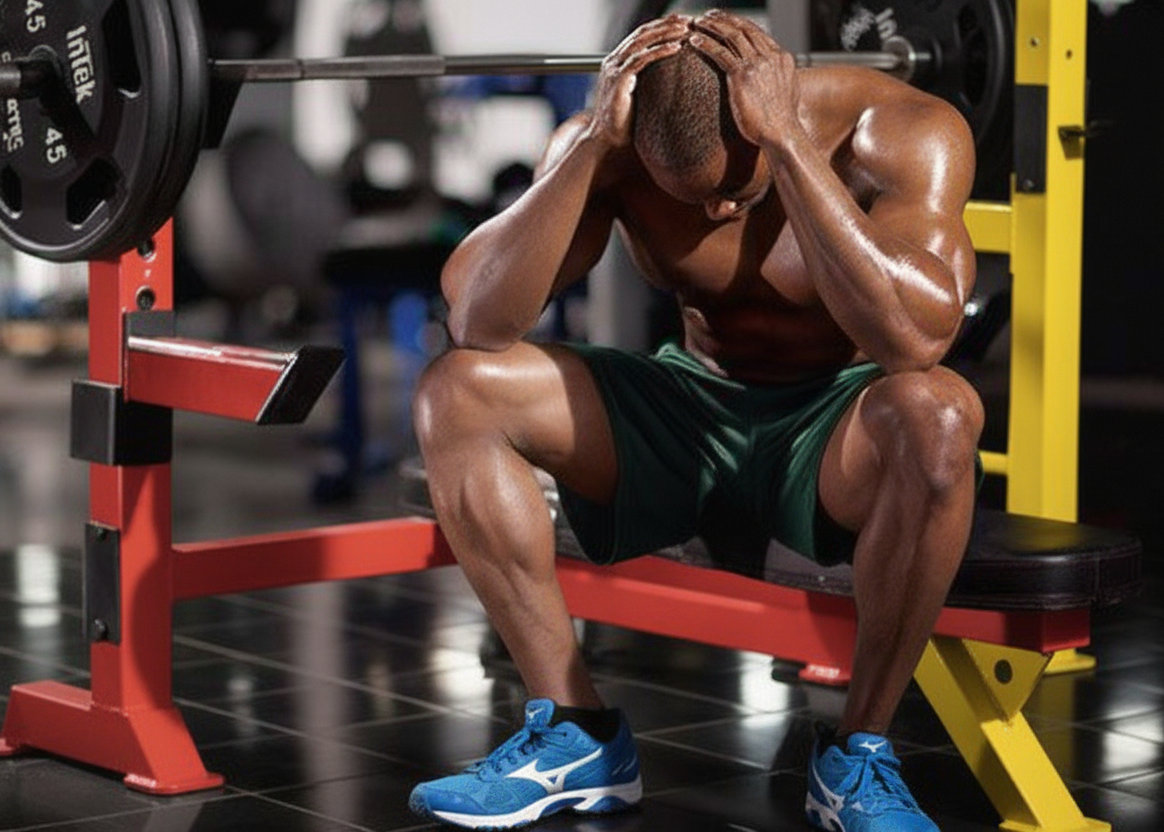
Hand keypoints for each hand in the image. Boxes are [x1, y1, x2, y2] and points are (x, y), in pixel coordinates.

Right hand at [584, 14, 688, 151]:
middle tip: (688, 19)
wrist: (606, 141)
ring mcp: (614, 69)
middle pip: (642, 33)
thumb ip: (645, 82)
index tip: (682, 23)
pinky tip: (676, 47)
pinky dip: (660, 51)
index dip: (661, 26)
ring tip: (686, 29)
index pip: (640, 35)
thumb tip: (669, 78)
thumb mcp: (636, 96)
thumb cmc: (623, 123)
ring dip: (665, 33)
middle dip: (666, 24)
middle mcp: (613, 61)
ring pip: (642, 42)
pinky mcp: (618, 81)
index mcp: (616, 62)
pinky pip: (641, 59)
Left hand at [689, 10, 799, 148]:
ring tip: (697, 24)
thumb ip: (777, 79)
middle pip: (744, 29)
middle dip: (723, 19)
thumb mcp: (786, 93)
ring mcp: (757, 64)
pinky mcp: (742, 76)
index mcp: (782, 58)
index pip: (757, 33)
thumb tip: (771, 80)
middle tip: (708, 15)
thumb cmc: (781, 122)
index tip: (725, 20)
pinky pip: (720, 53)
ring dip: (712, 27)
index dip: (739, 24)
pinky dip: (705, 44)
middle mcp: (770, 56)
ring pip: (731, 36)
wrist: (782, 134)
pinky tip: (694, 41)